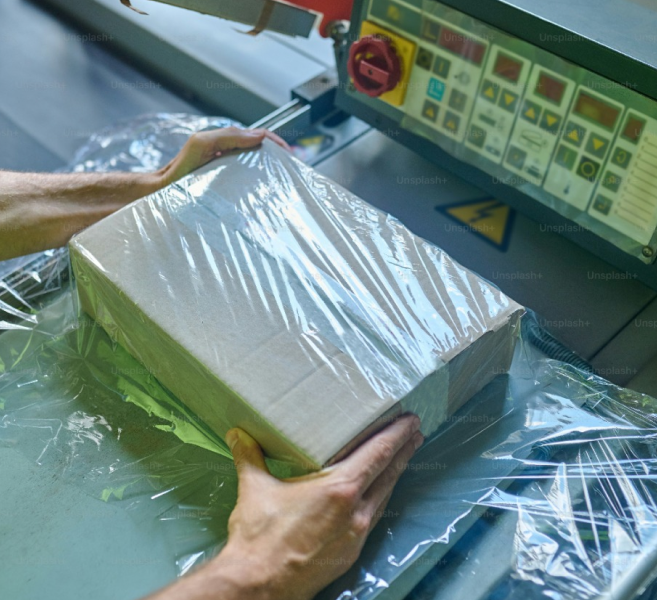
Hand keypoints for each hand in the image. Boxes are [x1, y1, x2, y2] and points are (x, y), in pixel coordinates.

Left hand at [158, 126, 289, 185]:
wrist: (166, 190)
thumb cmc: (181, 167)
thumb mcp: (203, 144)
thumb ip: (229, 136)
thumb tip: (259, 135)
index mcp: (226, 141)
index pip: (257, 135)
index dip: (274, 141)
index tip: (287, 153)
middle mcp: (230, 153)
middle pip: (260, 149)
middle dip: (277, 155)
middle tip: (290, 167)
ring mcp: (229, 170)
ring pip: (256, 166)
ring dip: (270, 170)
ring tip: (282, 179)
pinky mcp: (227, 185)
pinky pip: (248, 181)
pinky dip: (259, 183)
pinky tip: (265, 190)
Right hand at [220, 415, 422, 599]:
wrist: (260, 587)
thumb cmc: (260, 536)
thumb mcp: (255, 489)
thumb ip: (250, 456)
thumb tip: (237, 433)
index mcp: (340, 489)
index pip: (378, 454)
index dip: (397, 435)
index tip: (412, 421)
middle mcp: (356, 511)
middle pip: (389, 473)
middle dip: (404, 451)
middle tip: (415, 433)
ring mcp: (357, 535)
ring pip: (384, 496)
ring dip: (394, 475)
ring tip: (402, 459)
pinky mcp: (352, 553)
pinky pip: (373, 518)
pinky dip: (380, 499)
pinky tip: (377, 497)